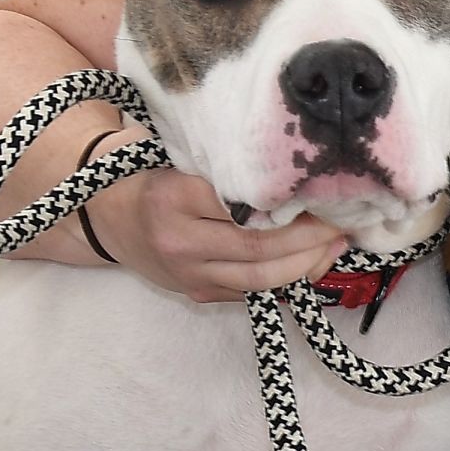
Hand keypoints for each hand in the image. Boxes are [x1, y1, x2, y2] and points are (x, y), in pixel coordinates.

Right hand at [89, 136, 345, 302]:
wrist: (107, 215)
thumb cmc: (151, 174)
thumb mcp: (178, 157)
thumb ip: (223, 167)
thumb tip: (292, 173)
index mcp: (174, 198)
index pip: (243, 207)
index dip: (290, 206)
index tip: (323, 193)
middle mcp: (180, 241)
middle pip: (258, 250)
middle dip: (308, 241)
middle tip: (341, 224)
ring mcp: (188, 274)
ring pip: (259, 280)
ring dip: (305, 266)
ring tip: (335, 245)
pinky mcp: (197, 293)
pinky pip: (251, 293)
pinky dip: (286, 280)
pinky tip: (311, 261)